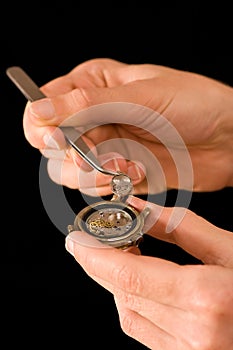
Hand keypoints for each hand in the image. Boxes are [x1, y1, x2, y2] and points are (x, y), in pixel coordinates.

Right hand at [23, 58, 232, 194]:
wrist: (226, 139)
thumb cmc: (193, 103)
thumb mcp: (140, 96)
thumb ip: (87, 104)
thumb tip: (37, 111)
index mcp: (92, 86)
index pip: (42, 108)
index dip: (42, 128)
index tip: (59, 140)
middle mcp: (93, 117)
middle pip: (52, 146)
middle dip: (73, 156)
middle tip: (96, 156)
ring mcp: (105, 147)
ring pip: (70, 172)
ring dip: (93, 175)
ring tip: (125, 165)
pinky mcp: (118, 172)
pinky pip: (96, 187)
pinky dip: (112, 185)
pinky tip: (138, 172)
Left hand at [65, 196, 232, 348]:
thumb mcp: (231, 248)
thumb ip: (180, 227)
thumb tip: (138, 208)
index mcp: (207, 298)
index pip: (129, 276)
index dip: (95, 257)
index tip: (76, 240)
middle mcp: (195, 334)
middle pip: (123, 295)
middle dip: (101, 266)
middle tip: (91, 243)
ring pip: (128, 316)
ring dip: (117, 285)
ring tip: (122, 258)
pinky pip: (144, 332)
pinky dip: (133, 305)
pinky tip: (141, 286)